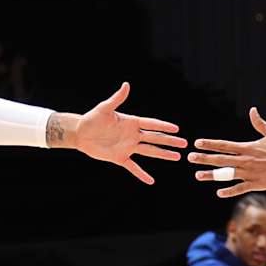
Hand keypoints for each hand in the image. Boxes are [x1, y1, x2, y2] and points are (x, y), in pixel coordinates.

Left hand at [56, 83, 185, 184]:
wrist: (80, 133)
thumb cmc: (92, 118)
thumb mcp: (105, 108)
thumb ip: (117, 98)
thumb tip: (126, 85)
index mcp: (131, 122)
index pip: (152, 124)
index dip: (164, 126)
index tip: (176, 128)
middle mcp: (133, 135)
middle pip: (155, 139)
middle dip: (170, 141)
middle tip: (184, 143)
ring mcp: (128, 147)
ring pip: (150, 152)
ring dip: (163, 154)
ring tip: (177, 157)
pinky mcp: (120, 158)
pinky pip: (134, 168)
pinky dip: (142, 174)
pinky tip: (151, 181)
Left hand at [189, 108, 265, 198]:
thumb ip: (259, 122)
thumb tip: (252, 110)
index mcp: (249, 147)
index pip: (224, 145)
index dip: (210, 144)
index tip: (197, 143)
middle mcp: (247, 160)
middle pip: (221, 159)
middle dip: (204, 158)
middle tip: (190, 157)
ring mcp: (251, 174)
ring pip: (227, 175)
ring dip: (211, 175)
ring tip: (197, 175)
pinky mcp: (258, 184)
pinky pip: (240, 188)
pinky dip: (229, 191)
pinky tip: (219, 192)